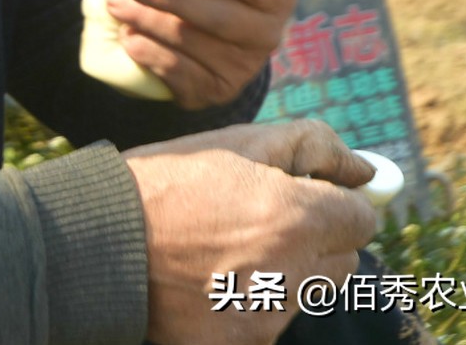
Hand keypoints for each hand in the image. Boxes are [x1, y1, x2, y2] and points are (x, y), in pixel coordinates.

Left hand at [105, 0, 294, 108]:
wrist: (216, 35)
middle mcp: (267, 35)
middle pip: (218, 19)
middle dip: (169, 0)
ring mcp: (243, 67)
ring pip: (191, 45)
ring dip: (148, 25)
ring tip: (117, 7)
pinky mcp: (216, 90)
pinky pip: (181, 76)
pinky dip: (152, 57)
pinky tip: (130, 40)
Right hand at [125, 120, 378, 344]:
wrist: (98, 238)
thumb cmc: (169, 180)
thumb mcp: (238, 142)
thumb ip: (315, 147)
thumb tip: (368, 170)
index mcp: (296, 218)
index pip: (362, 219)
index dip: (332, 202)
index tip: (301, 197)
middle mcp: (292, 275)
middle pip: (341, 261)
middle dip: (312, 241)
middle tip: (255, 222)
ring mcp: (267, 318)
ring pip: (305, 294)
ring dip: (281, 274)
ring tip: (222, 252)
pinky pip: (267, 323)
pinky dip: (248, 305)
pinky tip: (208, 283)